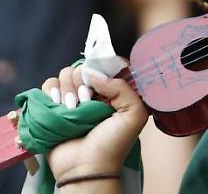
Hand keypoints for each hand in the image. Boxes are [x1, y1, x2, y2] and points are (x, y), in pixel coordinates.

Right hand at [41, 65, 147, 182]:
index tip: (99, 82)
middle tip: (85, 102)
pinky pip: (47, 86)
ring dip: (66, 88)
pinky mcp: (52, 108)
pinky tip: (56, 104)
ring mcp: (71, 99)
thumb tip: (93, 73)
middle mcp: (91, 92)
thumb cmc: (113, 144)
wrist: (86, 168)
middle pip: (81, 68)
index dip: (100, 69)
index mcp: (112, 91)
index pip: (103, 66)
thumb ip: (123, 88)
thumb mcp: (133, 115)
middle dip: (82, 83)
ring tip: (71, 109)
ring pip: (64, 75)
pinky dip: (50, 91)